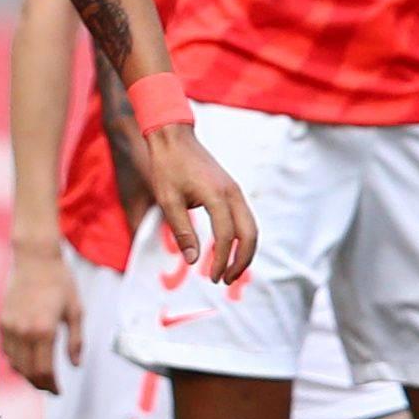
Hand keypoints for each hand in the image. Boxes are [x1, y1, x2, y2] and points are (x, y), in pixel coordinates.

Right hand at [0, 243, 80, 392]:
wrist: (35, 259)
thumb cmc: (59, 281)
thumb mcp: (76, 311)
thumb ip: (75, 341)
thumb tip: (75, 364)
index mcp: (44, 330)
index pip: (44, 370)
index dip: (52, 386)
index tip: (59, 391)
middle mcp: (23, 331)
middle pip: (27, 371)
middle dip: (39, 384)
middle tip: (51, 388)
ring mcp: (10, 326)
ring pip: (15, 363)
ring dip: (27, 374)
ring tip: (40, 377)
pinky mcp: (3, 320)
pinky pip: (7, 350)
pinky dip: (16, 360)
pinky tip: (27, 359)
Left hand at [142, 123, 255, 286]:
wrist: (174, 137)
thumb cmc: (167, 167)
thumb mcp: (168, 200)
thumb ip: (182, 230)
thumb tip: (192, 261)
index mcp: (218, 195)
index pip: (226, 236)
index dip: (220, 259)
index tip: (211, 277)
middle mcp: (233, 193)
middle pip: (250, 235)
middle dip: (241, 261)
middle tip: (224, 280)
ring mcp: (236, 191)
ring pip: (251, 228)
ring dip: (244, 252)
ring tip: (228, 271)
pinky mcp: (232, 190)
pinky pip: (245, 219)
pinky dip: (241, 238)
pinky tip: (228, 250)